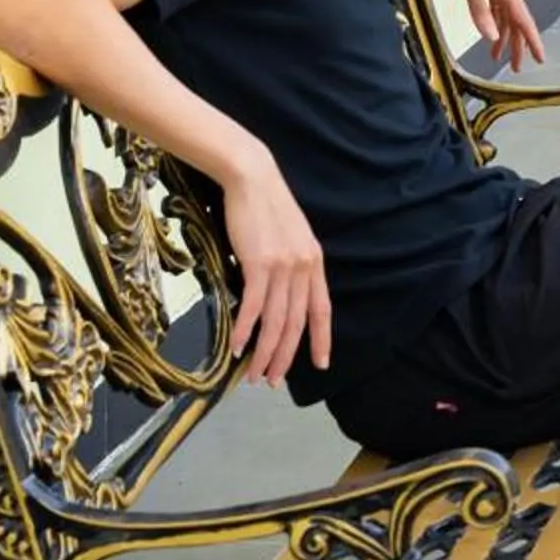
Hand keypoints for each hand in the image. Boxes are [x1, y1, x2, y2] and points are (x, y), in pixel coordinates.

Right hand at [219, 154, 331, 386]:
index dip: (321, 339)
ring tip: (254, 374)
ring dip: (265, 352)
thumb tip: (279, 294)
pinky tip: (237, 347)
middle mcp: (304, 268)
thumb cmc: (266, 206)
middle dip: (286, 356)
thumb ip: (291, 265)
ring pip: (276, 321)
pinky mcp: (259, 263)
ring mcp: (283, 266)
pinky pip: (253, 306)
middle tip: (272, 380)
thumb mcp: (290, 237)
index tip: (321, 364)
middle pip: (296, 323)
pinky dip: (246, 330)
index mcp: (314, 262)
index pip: (322, 309)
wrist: (252, 178)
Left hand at [445, 0, 544, 70]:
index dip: (532, 42)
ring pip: (506, 15)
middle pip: (517, 22)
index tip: (540, 59)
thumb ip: (481, 12)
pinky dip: (496, 20)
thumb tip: (492, 37)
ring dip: (504, 35)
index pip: (523, 21)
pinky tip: (491, 29)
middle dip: (518, 46)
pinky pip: (498, 5)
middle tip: (517, 67)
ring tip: (496, 56)